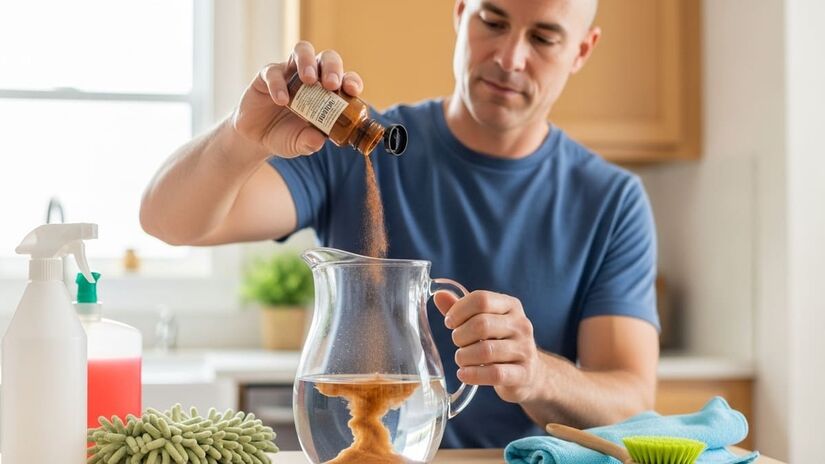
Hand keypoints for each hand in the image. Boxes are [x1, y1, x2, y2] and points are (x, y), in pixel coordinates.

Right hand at [231, 41, 363, 157]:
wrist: (257, 137)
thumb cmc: (286, 136)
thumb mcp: (299, 144)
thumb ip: (309, 142)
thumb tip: (319, 140)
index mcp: (328, 92)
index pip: (345, 79)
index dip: (352, 81)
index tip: (352, 91)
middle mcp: (312, 77)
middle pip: (327, 58)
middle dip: (332, 67)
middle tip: (330, 84)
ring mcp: (290, 72)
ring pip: (302, 51)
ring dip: (308, 62)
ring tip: (309, 80)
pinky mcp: (267, 75)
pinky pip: (273, 72)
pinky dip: (278, 84)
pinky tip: (281, 100)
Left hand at [434, 290, 541, 403]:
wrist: (530, 373)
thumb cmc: (500, 342)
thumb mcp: (484, 321)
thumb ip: (462, 309)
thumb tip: (439, 295)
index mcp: (511, 306)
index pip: (481, 299)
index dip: (459, 310)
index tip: (450, 322)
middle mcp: (521, 325)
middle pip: (482, 324)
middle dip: (460, 336)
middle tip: (458, 343)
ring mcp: (525, 350)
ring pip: (486, 351)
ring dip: (465, 356)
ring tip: (461, 359)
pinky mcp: (523, 374)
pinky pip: (495, 373)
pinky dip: (473, 374)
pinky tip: (464, 374)